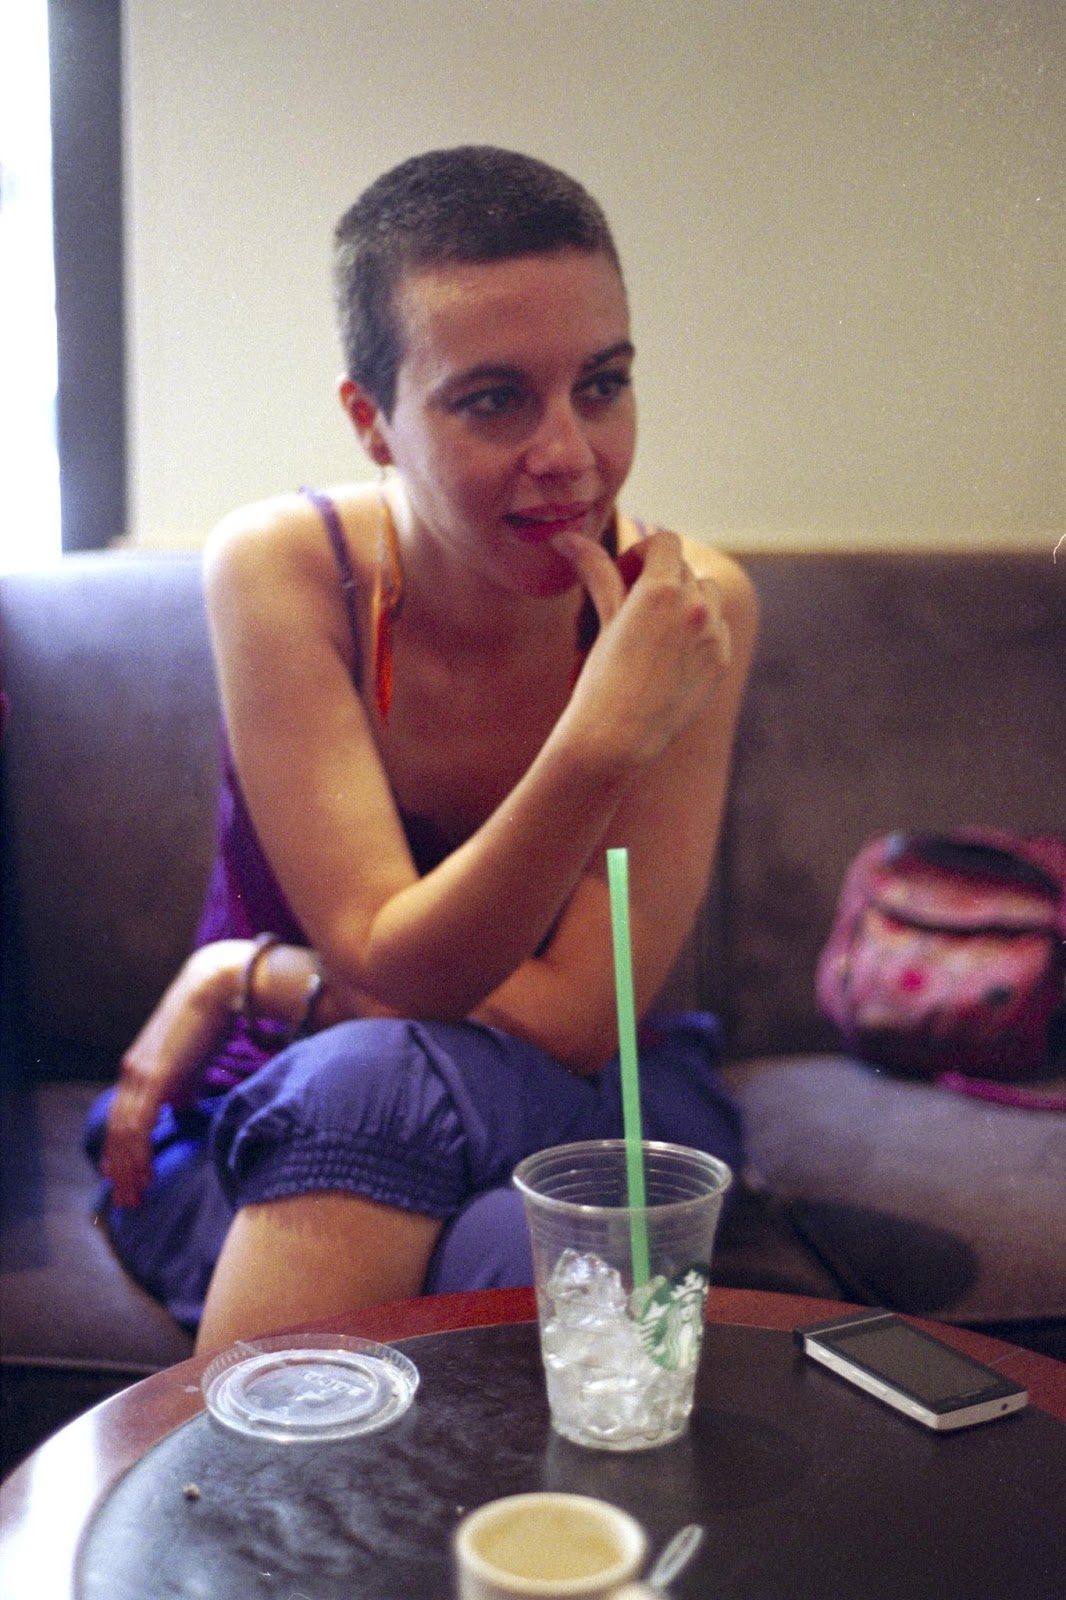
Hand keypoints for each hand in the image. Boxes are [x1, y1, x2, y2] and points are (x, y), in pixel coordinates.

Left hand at [101, 940, 247, 1207]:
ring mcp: (139, 1074)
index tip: (124, 1178)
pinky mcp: (154, 1077)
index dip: (120, 1151)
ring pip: (124, 1134)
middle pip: (117, 1131)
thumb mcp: (192, 1062)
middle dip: (121, 1169)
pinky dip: (139, 1154)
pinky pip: (139, 1125)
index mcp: (138, 1069)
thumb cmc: (210, 1020)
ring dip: (129, 1169)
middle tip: (127, 1200)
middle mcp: (131, 1073)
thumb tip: (182, 1110)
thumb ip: (183, 1087)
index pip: (121, 1118)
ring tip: (136, 1197)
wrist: (215, 987)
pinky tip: (147, 1175)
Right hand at [555, 529, 731, 767]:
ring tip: (656, 628)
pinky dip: (699, 630)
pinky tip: (670, 657)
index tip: (625, 575)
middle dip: (659, 578)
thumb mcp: (601, 620)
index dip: (642, 552)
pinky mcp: (721, 661)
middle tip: (630, 605)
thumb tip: (565, 537)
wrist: (617, 738)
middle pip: (683, 569)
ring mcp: (713, 636)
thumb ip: (595, 573)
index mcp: (660, 591)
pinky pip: (718, 628)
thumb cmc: (599, 678)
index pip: (665, 542)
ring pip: (707, 594)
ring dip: (686, 599)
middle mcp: (694, 608)